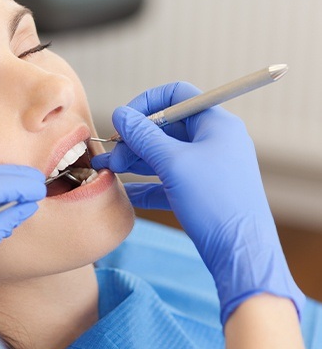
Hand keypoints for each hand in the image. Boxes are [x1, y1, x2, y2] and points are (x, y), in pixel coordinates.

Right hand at [92, 82, 303, 324]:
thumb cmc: (214, 202)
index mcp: (215, 124)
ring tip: (108, 170)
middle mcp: (213, 141)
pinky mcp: (200, 192)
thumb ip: (143, 136)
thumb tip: (119, 114)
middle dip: (134, 139)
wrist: (240, 253)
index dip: (147, 103)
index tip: (123, 120)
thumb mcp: (174, 163)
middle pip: (166, 128)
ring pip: (164, 155)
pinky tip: (126, 193)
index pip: (177, 96)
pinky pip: (168, 180)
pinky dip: (147, 184)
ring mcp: (207, 167)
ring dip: (135, 161)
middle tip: (110, 155)